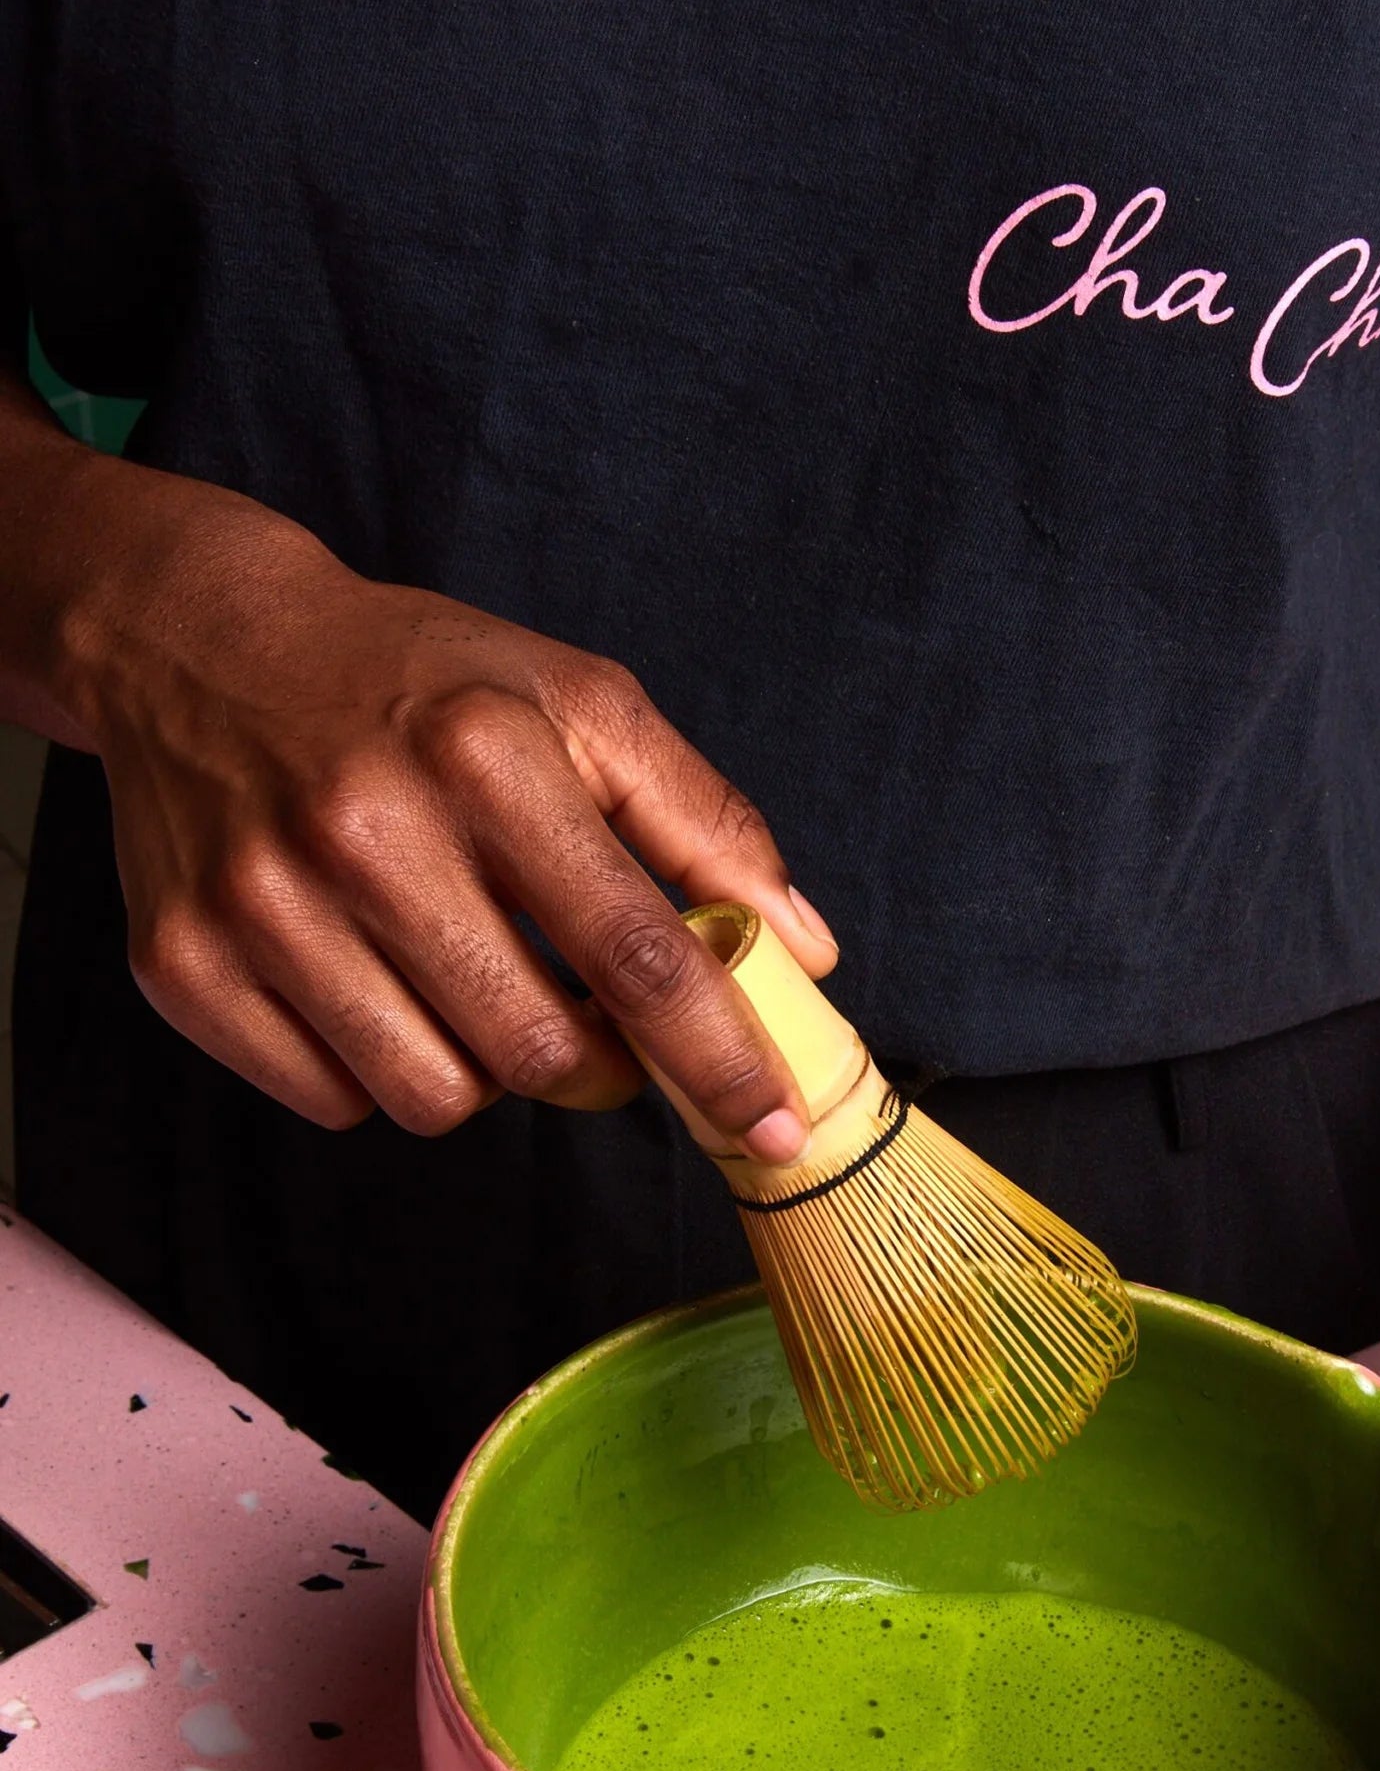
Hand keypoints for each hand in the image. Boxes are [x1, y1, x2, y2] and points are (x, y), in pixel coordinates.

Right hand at [51, 461, 835, 1142]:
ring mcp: (261, 905)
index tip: (773, 1127)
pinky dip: (380, 1069)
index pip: (634, 951)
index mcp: (485, 755)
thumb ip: (703, 823)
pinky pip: (337, 1102)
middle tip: (593, 1020)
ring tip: (474, 982)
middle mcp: (363, 830)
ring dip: (488, 1071)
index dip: (717, 1054)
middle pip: (539, 1052)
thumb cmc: (421, 684)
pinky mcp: (185, 966)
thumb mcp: (580, 704)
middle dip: (598, 1065)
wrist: (199, 643)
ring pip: (437, 1097)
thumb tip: (804, 950)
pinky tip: (376, 983)